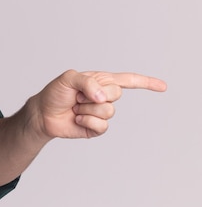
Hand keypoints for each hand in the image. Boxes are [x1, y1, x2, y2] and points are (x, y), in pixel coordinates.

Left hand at [32, 70, 166, 139]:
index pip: (128, 80)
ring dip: (87, 109)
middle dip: (94, 94)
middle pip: (116, 94)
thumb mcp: (68, 79)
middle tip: (77, 96)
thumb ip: (86, 82)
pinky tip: (76, 118)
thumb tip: (102, 96)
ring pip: (108, 111)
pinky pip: (101, 125)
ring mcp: (100, 113)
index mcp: (100, 81)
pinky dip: (86, 121)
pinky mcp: (96, 128)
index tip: (163, 87)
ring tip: (75, 107)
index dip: (146, 83)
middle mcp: (103, 96)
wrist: (43, 114)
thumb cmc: (55, 93)